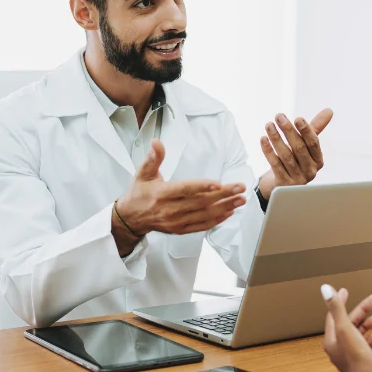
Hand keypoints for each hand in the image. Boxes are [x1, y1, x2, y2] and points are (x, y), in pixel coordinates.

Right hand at [116, 139, 246, 236]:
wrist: (131, 218)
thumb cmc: (139, 192)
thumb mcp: (143, 173)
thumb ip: (153, 158)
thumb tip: (156, 142)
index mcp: (161, 194)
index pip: (185, 190)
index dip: (202, 187)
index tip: (218, 183)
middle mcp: (170, 210)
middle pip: (200, 202)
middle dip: (223, 195)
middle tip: (240, 187)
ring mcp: (176, 222)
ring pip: (204, 215)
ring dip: (225, 207)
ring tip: (241, 199)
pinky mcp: (180, 230)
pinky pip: (202, 225)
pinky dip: (217, 219)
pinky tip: (229, 212)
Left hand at [257, 108, 332, 199]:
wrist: (284, 182)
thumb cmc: (297, 158)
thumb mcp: (307, 144)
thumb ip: (315, 128)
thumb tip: (329, 110)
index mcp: (318, 160)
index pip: (313, 143)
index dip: (306, 130)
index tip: (297, 118)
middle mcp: (310, 170)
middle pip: (299, 148)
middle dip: (288, 131)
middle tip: (279, 116)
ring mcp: (297, 178)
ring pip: (286, 156)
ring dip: (276, 138)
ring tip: (269, 125)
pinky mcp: (283, 184)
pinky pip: (275, 165)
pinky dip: (268, 151)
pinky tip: (264, 139)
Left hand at [322, 286, 371, 371]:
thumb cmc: (357, 358)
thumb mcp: (346, 329)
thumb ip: (336, 308)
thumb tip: (325, 288)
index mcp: (331, 339)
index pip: (333, 315)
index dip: (339, 302)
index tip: (345, 290)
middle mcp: (338, 347)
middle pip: (349, 322)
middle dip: (362, 309)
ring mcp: (350, 355)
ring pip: (358, 332)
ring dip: (367, 322)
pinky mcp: (361, 360)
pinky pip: (365, 344)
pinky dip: (370, 336)